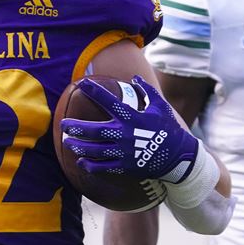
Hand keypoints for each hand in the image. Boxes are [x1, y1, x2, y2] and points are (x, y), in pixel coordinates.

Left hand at [61, 76, 200, 182]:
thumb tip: (135, 78)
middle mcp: (125, 134)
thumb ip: (146, 91)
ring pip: (94, 150)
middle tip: (63, 125)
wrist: (179, 158)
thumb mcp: (160, 107)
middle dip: (75, 127)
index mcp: (132, 117)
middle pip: (94, 130)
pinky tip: (81, 161)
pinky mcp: (125, 167)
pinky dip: (90, 165)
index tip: (81, 84)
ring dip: (79, 146)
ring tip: (68, 142)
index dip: (94, 91)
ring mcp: (124, 152)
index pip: (109, 101)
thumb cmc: (168, 129)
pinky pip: (103, 167)